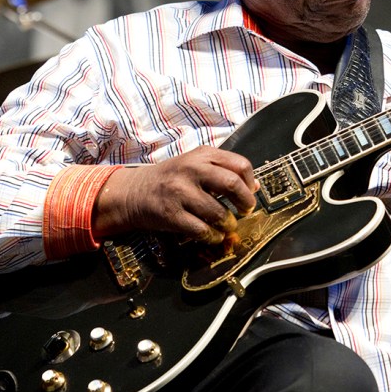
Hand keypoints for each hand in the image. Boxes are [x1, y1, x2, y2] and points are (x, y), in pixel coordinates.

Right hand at [93, 146, 258, 244]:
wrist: (134, 192)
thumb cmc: (172, 179)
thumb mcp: (197, 165)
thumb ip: (224, 171)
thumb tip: (256, 186)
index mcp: (202, 154)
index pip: (240, 165)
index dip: (250, 182)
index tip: (250, 194)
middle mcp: (191, 169)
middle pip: (232, 184)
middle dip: (245, 202)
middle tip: (246, 211)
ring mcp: (180, 192)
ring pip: (218, 212)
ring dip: (229, 223)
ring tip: (228, 225)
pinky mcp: (171, 214)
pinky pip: (201, 230)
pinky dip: (213, 236)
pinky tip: (213, 235)